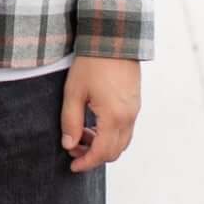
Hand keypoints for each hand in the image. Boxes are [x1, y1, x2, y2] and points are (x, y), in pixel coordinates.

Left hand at [61, 56, 139, 173]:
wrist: (114, 37)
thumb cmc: (92, 62)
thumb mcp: (74, 91)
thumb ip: (70, 121)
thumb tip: (69, 145)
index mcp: (114, 117)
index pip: (101, 153)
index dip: (86, 163)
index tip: (72, 166)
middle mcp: (128, 117)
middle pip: (114, 151)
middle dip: (93, 156)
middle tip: (73, 149)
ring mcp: (134, 110)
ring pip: (121, 141)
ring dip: (102, 145)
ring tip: (81, 135)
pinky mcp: (135, 103)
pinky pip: (125, 129)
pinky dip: (110, 134)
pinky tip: (94, 124)